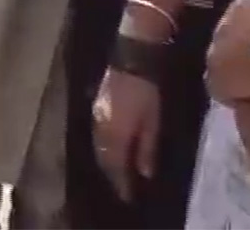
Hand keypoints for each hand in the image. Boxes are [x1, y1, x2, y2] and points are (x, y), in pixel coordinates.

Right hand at [92, 68, 161, 200]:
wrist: (133, 54)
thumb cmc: (148, 89)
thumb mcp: (154, 120)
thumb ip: (148, 146)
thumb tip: (145, 173)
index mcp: (113, 132)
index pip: (114, 164)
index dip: (121, 182)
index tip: (128, 196)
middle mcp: (99, 125)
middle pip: (102, 155)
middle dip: (112, 172)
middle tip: (121, 185)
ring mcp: (95, 112)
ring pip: (98, 143)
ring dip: (107, 158)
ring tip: (117, 169)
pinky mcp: (96, 103)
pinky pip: (97, 131)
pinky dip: (104, 144)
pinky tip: (112, 147)